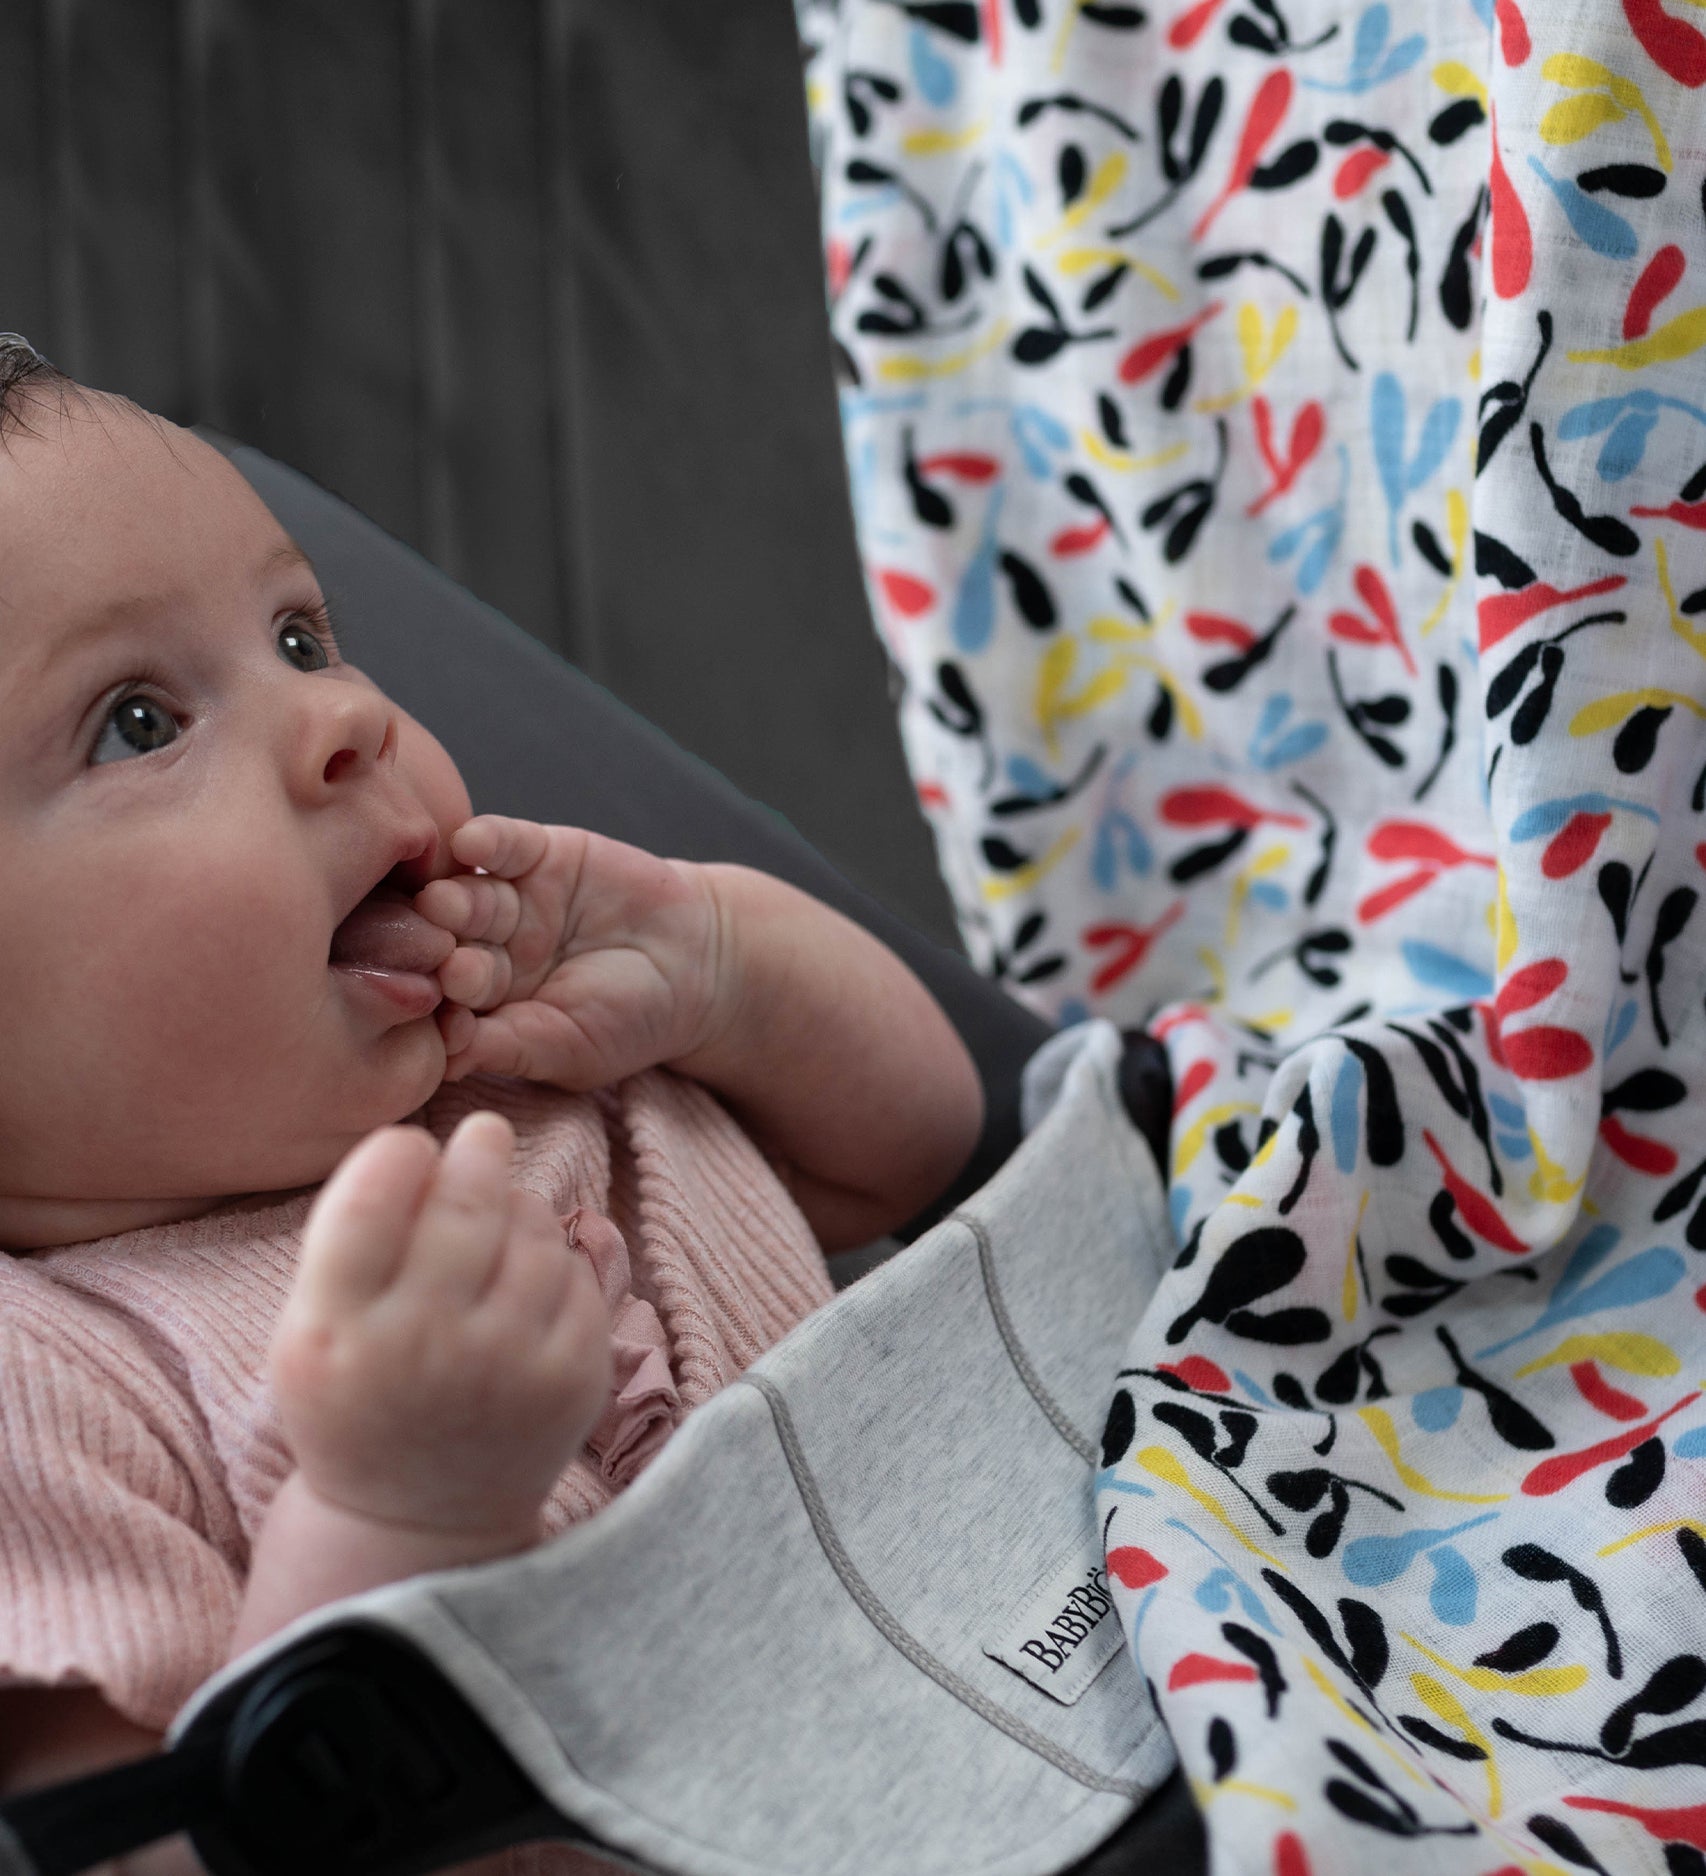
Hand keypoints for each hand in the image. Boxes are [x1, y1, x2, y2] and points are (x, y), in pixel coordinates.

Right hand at [271, 1110, 612, 1545]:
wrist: (418, 1520)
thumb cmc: (358, 1397)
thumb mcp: (311, 1331)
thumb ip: (349, 1239)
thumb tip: (423, 1143)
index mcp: (335, 1335)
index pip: (370, 1202)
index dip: (397, 1154)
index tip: (410, 1144)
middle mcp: (421, 1350)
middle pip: (464, 1204)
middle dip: (478, 1152)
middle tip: (485, 1133)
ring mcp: (506, 1368)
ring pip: (531, 1231)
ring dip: (519, 1207)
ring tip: (499, 1220)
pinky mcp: (572, 1380)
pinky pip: (578, 1275)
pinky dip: (558, 1261)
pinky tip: (531, 1278)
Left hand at [416, 817, 734, 1089]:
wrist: (697, 964)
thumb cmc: (630, 1021)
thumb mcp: (570, 1049)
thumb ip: (508, 1048)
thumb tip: (444, 1063)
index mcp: (483, 1004)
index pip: (446, 1005)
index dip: (442, 1010)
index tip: (444, 1019)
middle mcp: (485, 948)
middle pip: (449, 947)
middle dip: (442, 953)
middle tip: (444, 960)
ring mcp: (508, 900)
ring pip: (469, 896)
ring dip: (454, 900)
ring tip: (445, 903)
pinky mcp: (537, 853)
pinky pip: (503, 843)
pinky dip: (485, 840)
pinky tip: (470, 844)